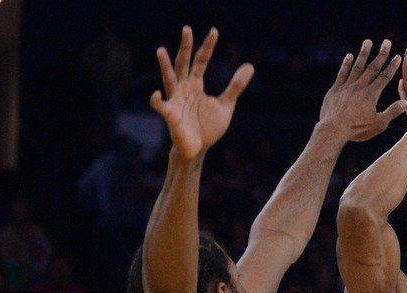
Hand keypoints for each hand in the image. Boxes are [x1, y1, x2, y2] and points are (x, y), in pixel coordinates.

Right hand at [150, 26, 254, 159]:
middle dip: (185, 47)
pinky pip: (160, 106)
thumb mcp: (226, 104)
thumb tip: (249, 65)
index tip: (214, 31)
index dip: (207, 47)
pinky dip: (157, 100)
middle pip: (183, 63)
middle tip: (187, 29)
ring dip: (164, 66)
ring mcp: (175, 100)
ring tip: (160, 50)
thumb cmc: (208, 127)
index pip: (201, 61)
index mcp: (195, 84)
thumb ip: (236, 86)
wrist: (198, 150)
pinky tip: (156, 93)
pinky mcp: (170, 115)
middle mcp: (183, 88)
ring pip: (168, 79)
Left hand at [319, 39, 405, 141]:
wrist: (333, 130)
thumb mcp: (378, 124)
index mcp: (371, 95)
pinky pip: (342, 73)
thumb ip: (392, 112)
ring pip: (357, 66)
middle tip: (386, 42)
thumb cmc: (357, 129)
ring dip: (363, 54)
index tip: (397, 56)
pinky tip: (350, 56)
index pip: (384, 77)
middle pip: (372, 68)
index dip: (392, 66)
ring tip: (368, 41)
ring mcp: (347, 86)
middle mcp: (360, 87)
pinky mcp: (335, 89)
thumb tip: (406, 103)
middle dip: (381, 54)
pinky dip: (346, 64)